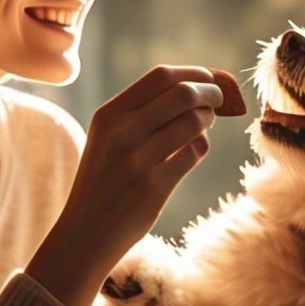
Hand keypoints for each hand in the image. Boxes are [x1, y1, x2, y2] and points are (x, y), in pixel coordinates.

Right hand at [27, 66, 223, 305]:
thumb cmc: (105, 179)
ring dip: (207, 121)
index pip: (161, 76)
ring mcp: (138, 160)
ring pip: (194, 122)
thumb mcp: (107, 138)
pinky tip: (191, 152)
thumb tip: (196, 87)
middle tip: (219, 101)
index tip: (207, 80)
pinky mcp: (154, 187)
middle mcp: (122, 132)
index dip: (193, 73)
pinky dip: (200, 147)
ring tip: (202, 127)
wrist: (85, 232)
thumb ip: (141, 112)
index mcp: (109, 114)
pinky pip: (194, 153)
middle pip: (184, 94)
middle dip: (211, 93)